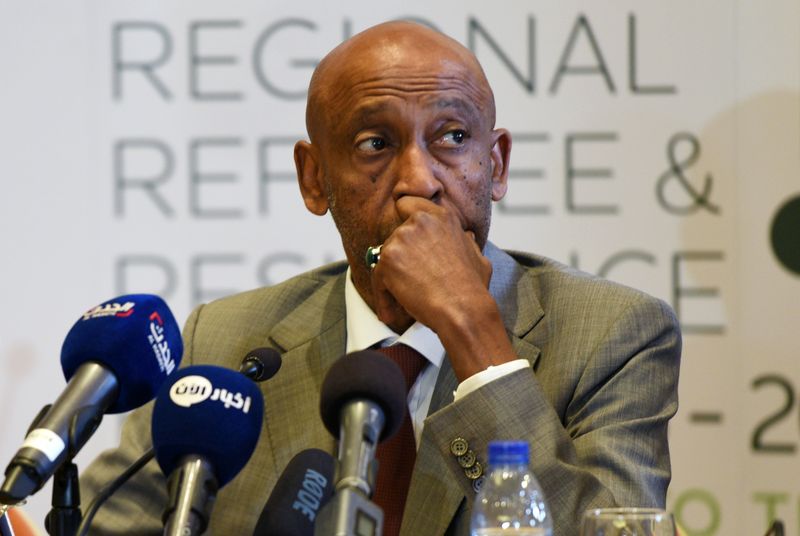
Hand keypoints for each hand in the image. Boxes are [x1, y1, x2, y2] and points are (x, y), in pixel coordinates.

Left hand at [370, 197, 515, 379]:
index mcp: (442, 217)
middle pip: (395, 236)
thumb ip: (465, 242)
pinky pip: (377, 277)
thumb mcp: (477, 256)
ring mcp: (402, 238)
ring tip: (402, 301)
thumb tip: (465, 236)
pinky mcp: (388, 258)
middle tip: (409, 281)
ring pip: (386, 258)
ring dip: (391, 279)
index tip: (403, 235)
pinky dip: (383, 296)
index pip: (409, 203)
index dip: (402, 217)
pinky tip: (391, 312)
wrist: (463, 309)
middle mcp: (420, 222)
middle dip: (400, 259)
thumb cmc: (472, 288)